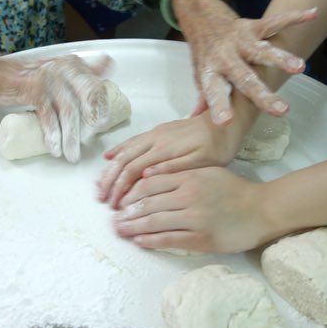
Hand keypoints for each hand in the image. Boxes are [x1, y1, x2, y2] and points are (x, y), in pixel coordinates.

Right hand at [0, 54, 110, 161]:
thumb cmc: (29, 76)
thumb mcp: (60, 69)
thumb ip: (84, 70)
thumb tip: (108, 64)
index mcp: (73, 65)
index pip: (96, 86)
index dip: (102, 107)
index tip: (103, 124)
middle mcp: (64, 69)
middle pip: (87, 97)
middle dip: (91, 123)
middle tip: (90, 141)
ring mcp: (49, 79)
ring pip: (68, 112)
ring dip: (71, 137)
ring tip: (72, 155)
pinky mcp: (34, 91)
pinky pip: (48, 117)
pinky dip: (52, 136)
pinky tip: (55, 149)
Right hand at [97, 111, 247, 207]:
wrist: (225, 123)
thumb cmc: (218, 146)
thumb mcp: (203, 162)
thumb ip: (174, 168)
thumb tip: (147, 174)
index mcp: (165, 149)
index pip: (134, 170)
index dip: (121, 188)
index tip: (115, 204)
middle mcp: (156, 139)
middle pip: (124, 160)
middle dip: (111, 180)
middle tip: (102, 199)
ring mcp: (155, 134)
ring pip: (125, 150)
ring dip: (111, 168)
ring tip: (101, 183)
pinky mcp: (158, 131)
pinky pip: (133, 141)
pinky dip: (119, 150)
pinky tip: (109, 157)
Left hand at [112, 167, 271, 253]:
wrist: (261, 209)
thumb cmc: (234, 190)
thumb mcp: (207, 173)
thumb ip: (180, 174)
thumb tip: (149, 175)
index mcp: (189, 177)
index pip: (149, 184)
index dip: (130, 194)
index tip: (120, 201)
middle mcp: (189, 196)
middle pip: (147, 204)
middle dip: (126, 213)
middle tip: (113, 220)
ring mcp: (194, 219)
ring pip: (155, 222)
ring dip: (133, 228)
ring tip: (120, 231)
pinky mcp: (201, 239)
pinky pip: (169, 240)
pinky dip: (151, 241)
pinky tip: (140, 241)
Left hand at [183, 4, 315, 124]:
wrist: (200, 16)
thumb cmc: (204, 52)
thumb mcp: (200, 76)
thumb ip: (204, 98)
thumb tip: (196, 119)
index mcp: (210, 72)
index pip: (213, 93)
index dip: (218, 106)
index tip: (225, 121)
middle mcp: (225, 56)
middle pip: (245, 78)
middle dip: (263, 94)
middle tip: (282, 110)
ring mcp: (239, 40)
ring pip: (262, 51)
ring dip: (281, 58)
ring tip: (299, 68)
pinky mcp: (251, 26)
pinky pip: (274, 22)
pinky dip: (293, 18)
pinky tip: (311, 14)